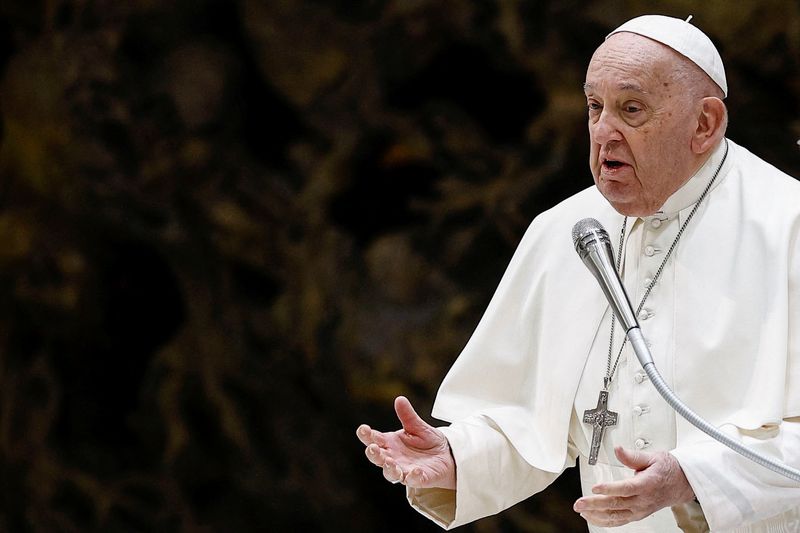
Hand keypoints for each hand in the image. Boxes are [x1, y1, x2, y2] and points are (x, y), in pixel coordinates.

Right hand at [356, 396, 455, 489]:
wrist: (447, 455)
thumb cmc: (427, 441)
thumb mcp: (418, 426)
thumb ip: (408, 415)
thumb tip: (400, 399)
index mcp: (390, 443)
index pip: (374, 439)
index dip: (366, 435)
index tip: (363, 429)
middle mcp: (393, 458)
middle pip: (378, 458)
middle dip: (373, 454)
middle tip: (372, 448)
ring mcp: (405, 470)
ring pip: (391, 473)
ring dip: (389, 469)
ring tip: (390, 462)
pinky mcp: (420, 478)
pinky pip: (414, 480)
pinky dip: (413, 477)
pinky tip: (416, 471)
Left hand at [573, 446, 694, 526]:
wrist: (681, 484)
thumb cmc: (667, 470)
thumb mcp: (653, 457)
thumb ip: (633, 456)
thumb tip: (618, 449)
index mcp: (647, 484)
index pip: (626, 488)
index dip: (610, 489)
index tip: (595, 487)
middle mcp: (643, 500)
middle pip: (616, 504)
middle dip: (595, 504)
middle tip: (580, 502)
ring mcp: (640, 510)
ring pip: (616, 516)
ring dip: (597, 515)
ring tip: (582, 510)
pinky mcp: (637, 515)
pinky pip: (619, 521)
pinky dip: (604, 522)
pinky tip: (592, 518)